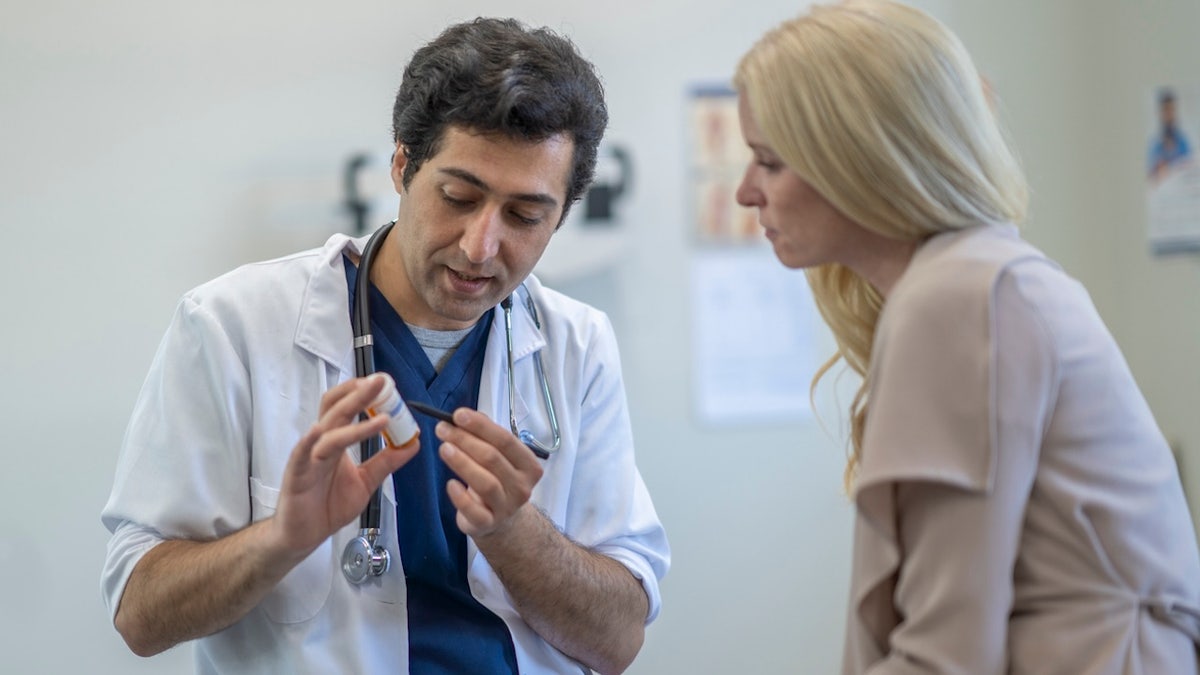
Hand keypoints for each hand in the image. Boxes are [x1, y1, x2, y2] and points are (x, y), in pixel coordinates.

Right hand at [268, 375, 419, 560]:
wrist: (304, 535)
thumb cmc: (329, 505)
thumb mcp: (366, 481)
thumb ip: (386, 462)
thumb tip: (413, 443)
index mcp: (337, 441)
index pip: (348, 408)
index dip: (365, 394)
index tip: (388, 385)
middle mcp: (322, 442)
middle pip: (337, 408)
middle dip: (359, 393)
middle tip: (382, 381)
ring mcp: (308, 455)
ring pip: (328, 427)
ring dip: (351, 415)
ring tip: (378, 410)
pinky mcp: (297, 473)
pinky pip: (303, 453)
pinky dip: (311, 440)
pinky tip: (320, 430)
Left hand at [434, 408, 543, 537]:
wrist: (502, 521)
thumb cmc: (498, 480)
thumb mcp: (499, 457)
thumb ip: (486, 436)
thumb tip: (465, 417)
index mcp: (528, 465)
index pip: (505, 440)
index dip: (481, 426)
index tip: (458, 415)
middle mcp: (521, 487)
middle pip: (493, 459)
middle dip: (465, 440)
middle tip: (442, 429)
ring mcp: (506, 507)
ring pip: (485, 483)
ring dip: (462, 463)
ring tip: (444, 448)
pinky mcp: (487, 524)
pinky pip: (474, 511)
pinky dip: (461, 497)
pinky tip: (450, 484)